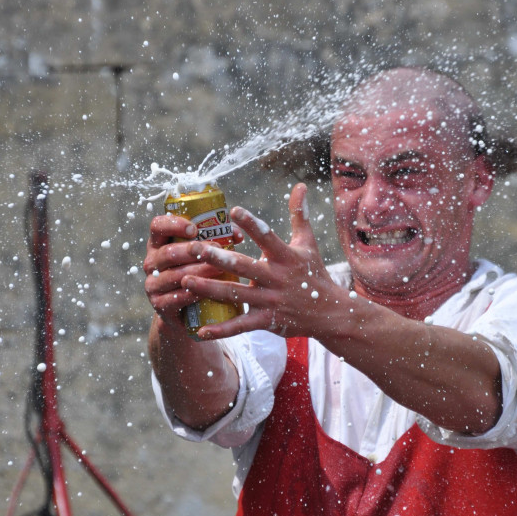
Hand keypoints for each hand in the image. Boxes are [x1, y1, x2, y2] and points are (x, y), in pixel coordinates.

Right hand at [144, 212, 243, 328]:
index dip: (173, 224)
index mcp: (159, 243)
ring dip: (198, 272)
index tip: (194, 228)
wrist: (187, 312)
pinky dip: (192, 294)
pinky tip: (206, 291)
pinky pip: (174, 298)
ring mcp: (153, 284)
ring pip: (173, 276)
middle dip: (193, 251)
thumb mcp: (202, 254)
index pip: (157, 226)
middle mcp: (152, 262)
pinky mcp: (159, 305)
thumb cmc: (198, 273)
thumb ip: (218, 239)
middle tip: (216, 249)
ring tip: (219, 269)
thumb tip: (237, 235)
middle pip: (167, 253)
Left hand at [180, 184, 339, 340]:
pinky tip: (201, 329)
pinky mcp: (267, 321)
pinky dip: (221, 330)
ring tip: (185, 280)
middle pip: (243, 266)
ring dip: (209, 288)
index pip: (268, 237)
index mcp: (286, 257)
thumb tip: (300, 185)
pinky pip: (240, 326)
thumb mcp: (308, 243)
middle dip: (216, 257)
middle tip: (193, 248)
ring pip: (235, 294)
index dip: (252, 224)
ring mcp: (271, 301)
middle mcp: (276, 278)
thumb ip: (299, 215)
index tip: (234, 210)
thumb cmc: (314, 274)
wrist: (330, 313)